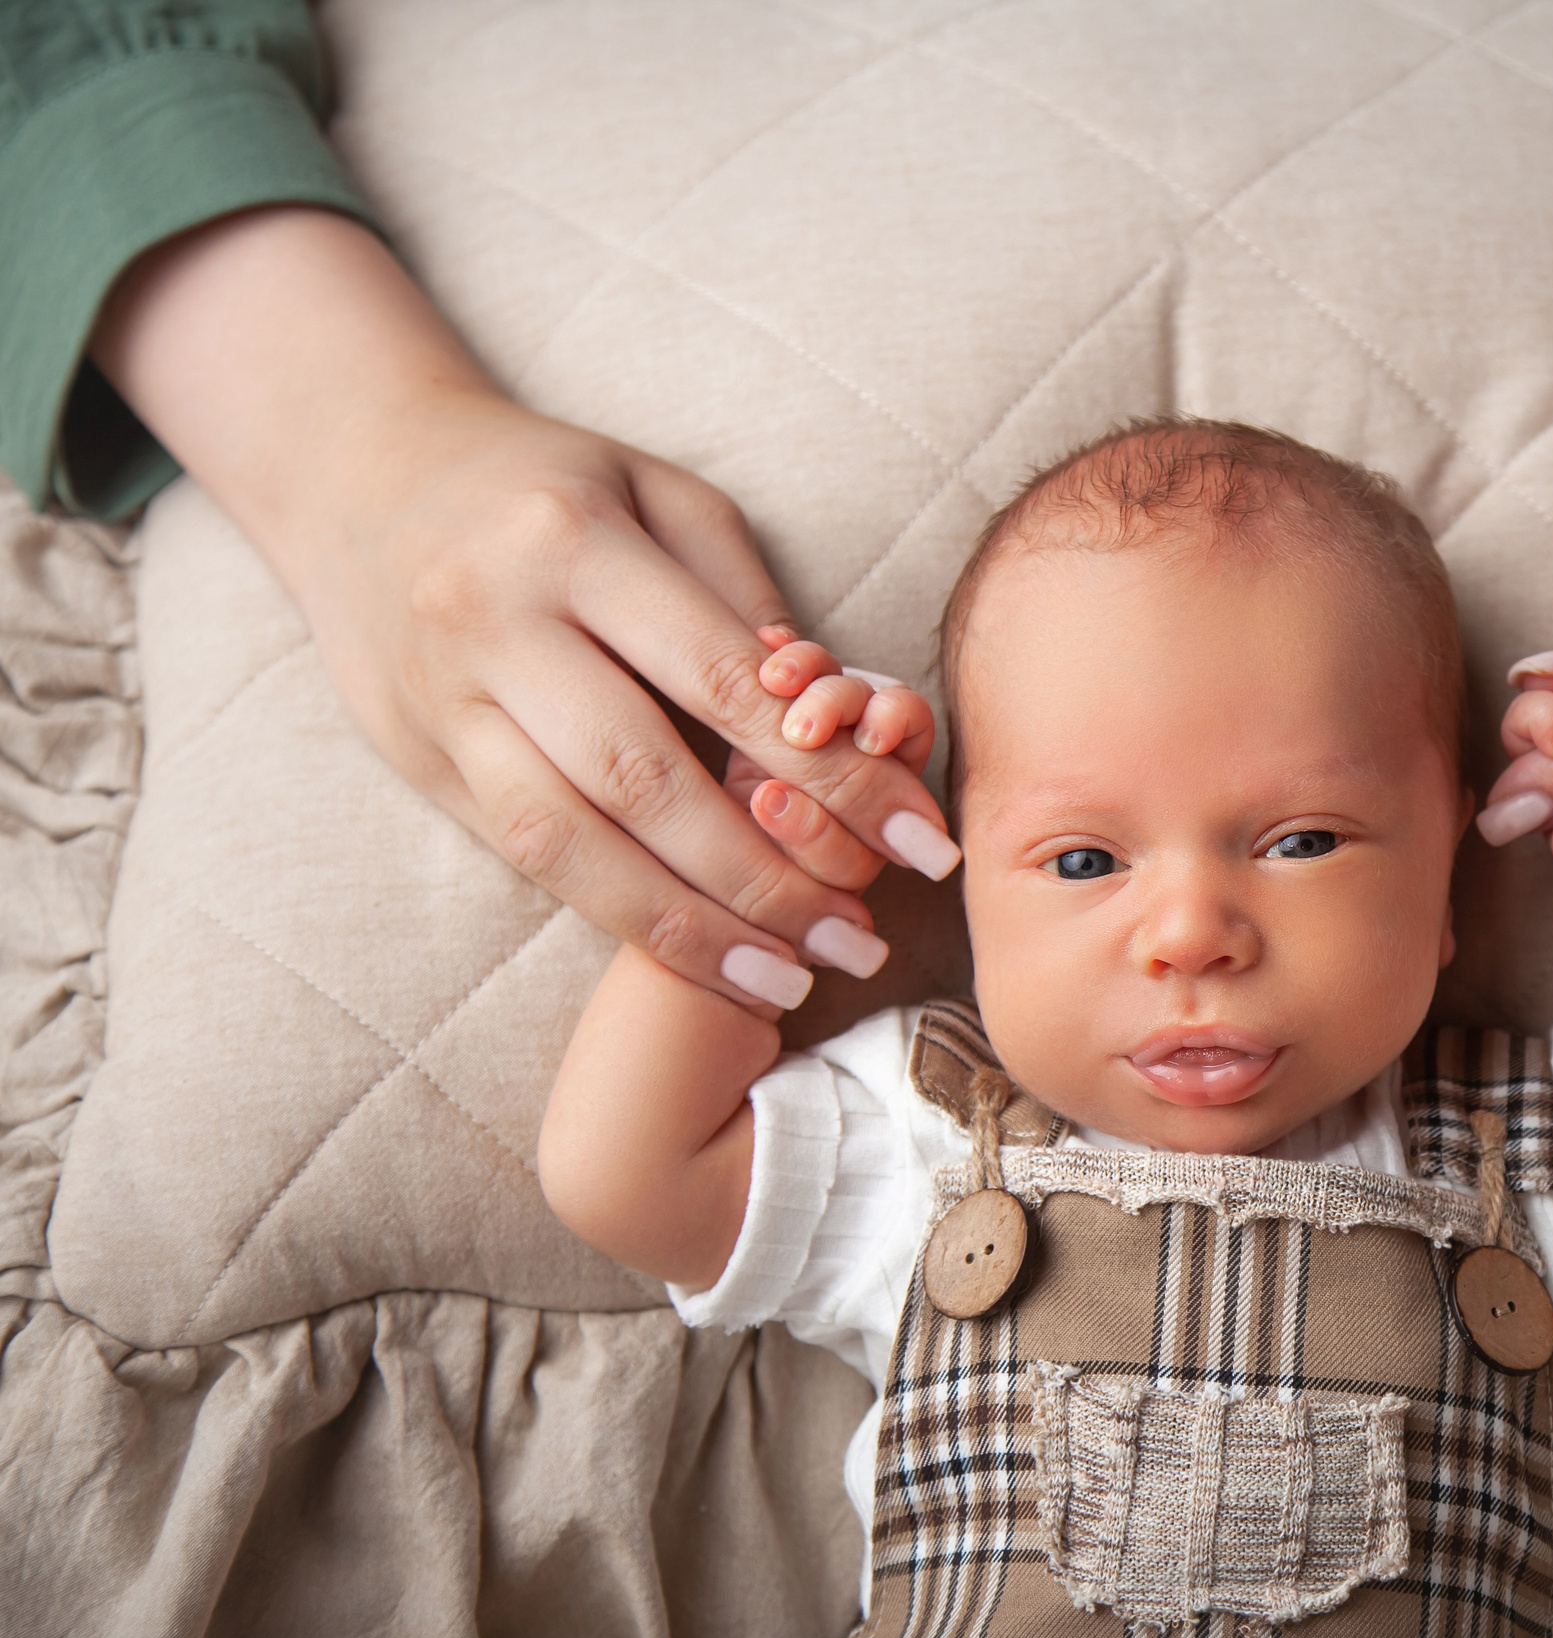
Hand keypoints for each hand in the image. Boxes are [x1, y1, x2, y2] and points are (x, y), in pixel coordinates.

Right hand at [92, 209, 961, 1010]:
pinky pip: (525, 854)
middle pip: (644, 780)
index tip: (922, 842)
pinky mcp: (420, 759)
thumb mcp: (664, 499)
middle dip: (766, 877)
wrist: (357, 469)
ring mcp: (445, 701)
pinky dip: (617, 912)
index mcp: (574, 543)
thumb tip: (848, 724)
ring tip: (786, 981)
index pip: (725, 683)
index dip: (833, 775)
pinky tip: (697, 951)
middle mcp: (496, 625)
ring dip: (687, 926)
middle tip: (861, 942)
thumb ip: (747, 609)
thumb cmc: (552, 484)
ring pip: (570, 842)